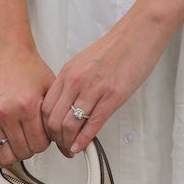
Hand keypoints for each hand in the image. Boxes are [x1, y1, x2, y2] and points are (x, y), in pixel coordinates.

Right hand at [0, 41, 57, 168]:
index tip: (43, 136)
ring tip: (18, 142)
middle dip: (31, 147)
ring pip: (5, 155)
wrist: (6, 52)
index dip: (45, 143)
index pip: (39, 144)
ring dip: (14, 153)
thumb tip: (68, 147)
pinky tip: (2, 151)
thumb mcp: (50, 91)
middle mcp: (6, 111)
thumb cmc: (28, 68)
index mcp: (27, 105)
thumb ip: (58, 119)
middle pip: (23, 151)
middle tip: (31, 137)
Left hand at [41, 15, 169, 155]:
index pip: (45, 106)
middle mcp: (76, 81)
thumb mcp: (85, 62)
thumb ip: (74, 82)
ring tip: (72, 149)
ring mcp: (93, 89)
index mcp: (68, 73)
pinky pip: (92, 124)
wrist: (139, 33)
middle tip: (62, 146)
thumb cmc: (117, 47)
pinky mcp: (112, 96)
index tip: (51, 135)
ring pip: (69, 125)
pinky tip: (82, 147)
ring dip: (68, 143)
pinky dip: (84, 140)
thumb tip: (68, 102)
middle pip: (53, 119)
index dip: (45, 126)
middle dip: (55, 139)